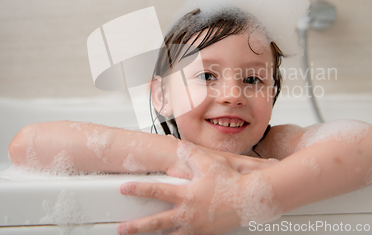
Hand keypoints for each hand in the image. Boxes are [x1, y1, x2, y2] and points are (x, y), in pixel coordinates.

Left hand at [118, 142, 280, 234]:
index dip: (138, 189)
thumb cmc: (231, 182)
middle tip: (121, 229)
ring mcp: (195, 227)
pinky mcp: (204, 234)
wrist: (250, 200)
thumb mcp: (209, 164)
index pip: (155, 191)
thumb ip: (191, 155)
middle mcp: (187, 214)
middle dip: (136, 227)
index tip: (124, 188)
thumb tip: (179, 146)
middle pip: (155, 223)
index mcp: (186, 195)